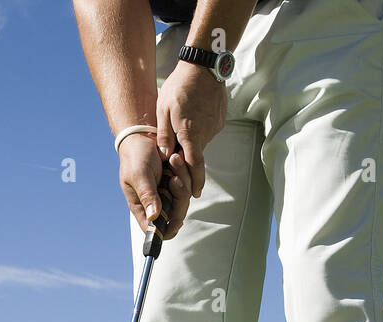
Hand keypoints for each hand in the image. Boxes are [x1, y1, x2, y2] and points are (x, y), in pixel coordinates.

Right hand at [118, 134, 192, 239]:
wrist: (143, 136)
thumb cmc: (136, 156)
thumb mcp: (139, 175)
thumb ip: (147, 195)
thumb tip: (154, 217)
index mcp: (141, 207)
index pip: (154, 230)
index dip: (166, 231)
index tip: (175, 221)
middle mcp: (155, 204)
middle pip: (175, 216)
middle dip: (179, 196)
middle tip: (173, 178)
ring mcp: (167, 194)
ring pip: (184, 199)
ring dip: (182, 179)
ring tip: (173, 159)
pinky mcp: (176, 184)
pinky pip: (188, 185)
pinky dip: (185, 172)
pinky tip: (176, 158)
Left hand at [155, 60, 225, 198]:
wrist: (204, 66)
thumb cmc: (180, 86)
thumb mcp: (163, 110)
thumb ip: (164, 136)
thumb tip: (163, 157)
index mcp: (190, 134)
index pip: (195, 166)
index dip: (195, 182)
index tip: (195, 194)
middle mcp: (206, 133)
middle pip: (197, 155)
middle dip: (189, 161)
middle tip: (179, 158)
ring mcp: (215, 126)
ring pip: (202, 142)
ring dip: (192, 141)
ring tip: (182, 126)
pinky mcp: (219, 120)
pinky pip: (207, 131)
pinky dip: (199, 130)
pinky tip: (193, 116)